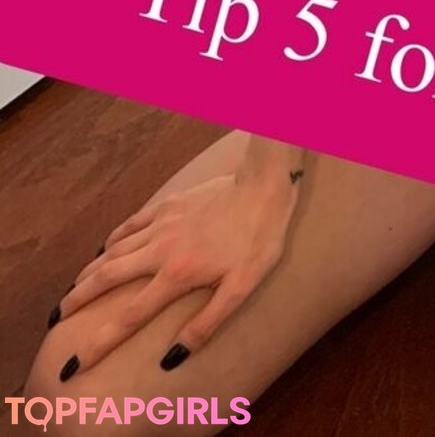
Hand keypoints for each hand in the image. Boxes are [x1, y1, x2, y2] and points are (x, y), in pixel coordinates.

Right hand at [55, 164, 303, 372]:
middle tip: (57, 316)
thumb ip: (206, 323)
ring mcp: (162, 224)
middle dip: (78, 300)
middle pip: (107, 278)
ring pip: (114, 250)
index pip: (129, 317)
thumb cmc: (258, 239)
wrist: (264, 185)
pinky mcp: (169, 204)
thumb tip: (172, 357)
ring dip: (90, 270)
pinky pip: (131, 224)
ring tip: (75, 287)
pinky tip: (105, 246)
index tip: (76, 363)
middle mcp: (160, 250)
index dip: (100, 343)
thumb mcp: (242, 288)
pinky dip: (113, 238)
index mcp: (176, 275)